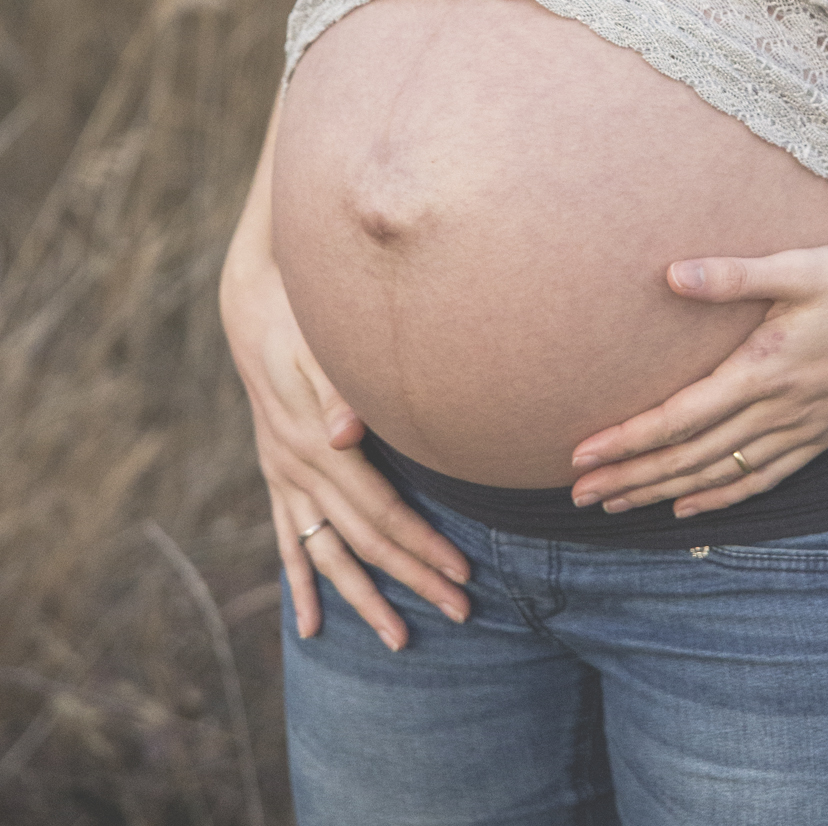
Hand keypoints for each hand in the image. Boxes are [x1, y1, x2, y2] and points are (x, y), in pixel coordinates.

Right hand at [221, 234, 471, 649]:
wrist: (253, 302)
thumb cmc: (303, 317)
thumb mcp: (320, 344)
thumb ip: (338, 390)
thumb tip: (347, 435)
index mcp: (318, 445)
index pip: (381, 512)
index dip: (421, 546)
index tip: (461, 574)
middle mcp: (298, 469)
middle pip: (363, 542)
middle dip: (411, 580)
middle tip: (460, 614)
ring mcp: (283, 476)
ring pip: (326, 554)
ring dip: (362, 600)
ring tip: (398, 639)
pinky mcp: (276, 473)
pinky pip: (288, 541)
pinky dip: (301, 584)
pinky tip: (310, 625)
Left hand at [568, 241, 827, 520]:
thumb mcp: (801, 266)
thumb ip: (735, 275)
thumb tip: (671, 275)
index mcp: (765, 370)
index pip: (680, 418)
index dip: (627, 439)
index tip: (581, 454)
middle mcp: (779, 411)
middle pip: (690, 458)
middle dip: (631, 477)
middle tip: (577, 495)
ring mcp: (803, 429)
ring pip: (720, 475)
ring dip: (664, 492)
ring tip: (616, 505)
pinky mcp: (822, 434)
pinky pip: (763, 479)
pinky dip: (721, 497)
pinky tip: (691, 508)